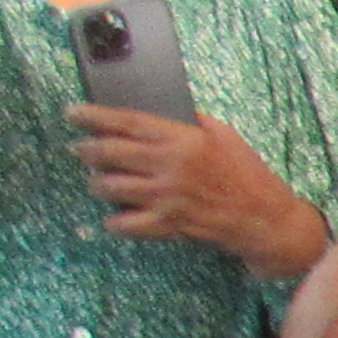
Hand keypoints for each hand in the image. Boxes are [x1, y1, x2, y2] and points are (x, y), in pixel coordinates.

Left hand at [72, 105, 324, 267]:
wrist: (265, 218)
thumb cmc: (247, 173)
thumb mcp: (224, 135)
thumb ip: (190, 122)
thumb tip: (157, 114)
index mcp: (182, 139)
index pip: (126, 123)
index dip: (94, 116)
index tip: (72, 112)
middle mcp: (169, 167)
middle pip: (108, 153)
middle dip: (86, 150)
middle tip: (80, 148)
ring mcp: (166, 198)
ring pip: (109, 188)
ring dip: (97, 184)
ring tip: (99, 181)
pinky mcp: (168, 225)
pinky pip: (124, 225)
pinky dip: (114, 221)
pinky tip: (117, 216)